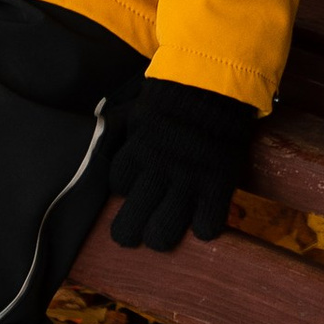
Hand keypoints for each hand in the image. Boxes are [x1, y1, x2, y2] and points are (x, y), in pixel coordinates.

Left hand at [106, 77, 258, 250]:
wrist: (218, 85)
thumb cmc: (176, 98)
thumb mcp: (141, 114)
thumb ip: (125, 138)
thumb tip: (104, 152)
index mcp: (136, 150)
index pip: (118, 187)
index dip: (125, 189)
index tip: (134, 185)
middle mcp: (157, 170)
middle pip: (129, 225)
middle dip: (129, 232)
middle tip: (135, 232)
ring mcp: (188, 181)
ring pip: (163, 233)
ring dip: (161, 237)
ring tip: (164, 232)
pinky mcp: (217, 185)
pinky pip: (207, 227)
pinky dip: (204, 228)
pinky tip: (202, 219)